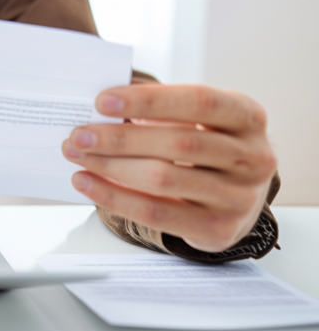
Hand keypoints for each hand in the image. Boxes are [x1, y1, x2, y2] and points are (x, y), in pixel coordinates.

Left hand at [63, 84, 276, 252]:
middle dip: (120, 138)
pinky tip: (87, 182)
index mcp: (248, 117)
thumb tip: (100, 108)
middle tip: (79, 135)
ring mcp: (240, 197)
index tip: (102, 101)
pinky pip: (155, 214)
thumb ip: (159, 110)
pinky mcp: (218, 229)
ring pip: (163, 179)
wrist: (237, 197)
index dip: (149, 101)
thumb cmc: (206, 147)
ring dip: (110, 166)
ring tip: (77, 155)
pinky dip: (114, 196)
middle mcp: (253, 157)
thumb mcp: (197, 119)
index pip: (200, 102)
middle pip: (179, 143)